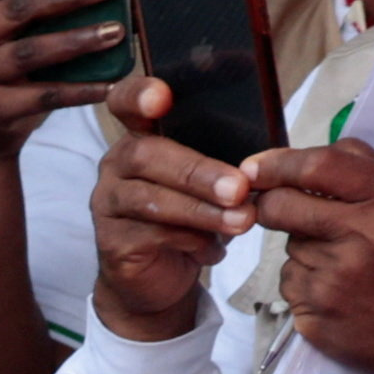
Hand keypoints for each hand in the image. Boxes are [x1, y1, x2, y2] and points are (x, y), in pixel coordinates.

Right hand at [88, 111, 250, 339]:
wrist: (163, 278)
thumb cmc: (192, 220)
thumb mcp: (212, 183)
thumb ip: (228, 162)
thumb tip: (266, 160)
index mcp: (141, 137)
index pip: (126, 102)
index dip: (139, 95)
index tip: (162, 97)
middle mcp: (116, 165)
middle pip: (146, 154)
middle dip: (197, 171)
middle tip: (238, 188)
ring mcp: (108, 204)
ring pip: (150, 199)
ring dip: (201, 210)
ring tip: (242, 220)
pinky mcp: (111, 242)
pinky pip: (149, 235)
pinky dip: (189, 240)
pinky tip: (213, 249)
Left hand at [254, 143, 373, 373]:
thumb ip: (366, 170)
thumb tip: (304, 156)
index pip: (318, 166)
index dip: (277, 164)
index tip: (253, 167)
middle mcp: (364, 236)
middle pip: (282, 206)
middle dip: (271, 204)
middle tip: (279, 210)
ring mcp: (336, 279)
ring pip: (289, 247)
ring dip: (304, 248)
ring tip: (345, 263)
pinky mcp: (316, 313)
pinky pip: (290, 283)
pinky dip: (305, 282)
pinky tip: (339, 291)